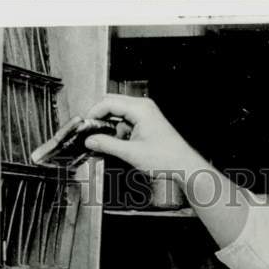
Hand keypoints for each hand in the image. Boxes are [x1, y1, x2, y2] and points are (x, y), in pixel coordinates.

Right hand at [82, 94, 204, 180]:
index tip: (84, 125)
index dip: (93, 113)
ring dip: (110, 128)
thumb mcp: (131, 153)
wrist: (184, 165)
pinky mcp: (146, 123)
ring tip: (105, 144)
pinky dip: (119, 132)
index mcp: (140, 108)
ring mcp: (145, 114)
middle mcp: (143, 107)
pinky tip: (117, 145)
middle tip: (90, 133)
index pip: (108, 102)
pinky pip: (126, 122)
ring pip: (118, 114)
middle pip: (111, 104)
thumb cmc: (166, 158)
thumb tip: (90, 140)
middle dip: (100, 118)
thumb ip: (107, 145)